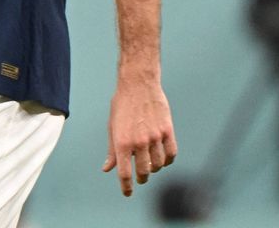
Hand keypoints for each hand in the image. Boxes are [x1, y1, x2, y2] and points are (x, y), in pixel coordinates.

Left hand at [103, 78, 176, 195]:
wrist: (138, 84)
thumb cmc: (122, 105)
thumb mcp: (112, 127)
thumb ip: (112, 150)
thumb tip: (107, 169)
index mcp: (122, 142)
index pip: (124, 173)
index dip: (126, 186)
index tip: (127, 193)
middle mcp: (138, 142)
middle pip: (144, 172)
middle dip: (142, 177)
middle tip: (140, 176)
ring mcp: (155, 137)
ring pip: (159, 165)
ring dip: (155, 169)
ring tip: (150, 165)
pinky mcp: (167, 131)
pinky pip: (171, 154)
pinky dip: (168, 160)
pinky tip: (163, 159)